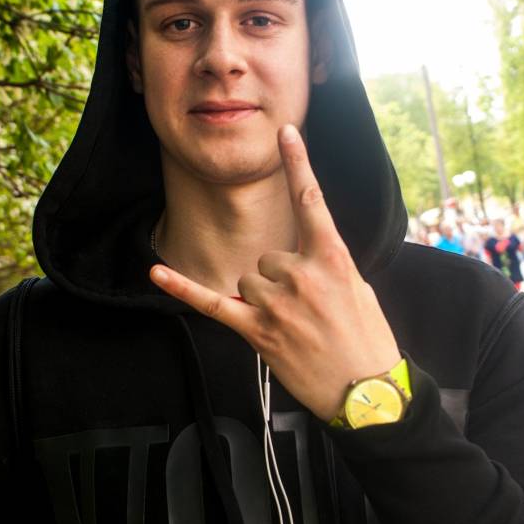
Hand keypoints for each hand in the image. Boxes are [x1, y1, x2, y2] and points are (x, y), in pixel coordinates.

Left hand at [150, 124, 400, 420]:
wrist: (367, 392)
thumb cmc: (368, 340)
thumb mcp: (358, 288)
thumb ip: (325, 263)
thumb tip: (301, 257)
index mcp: (332, 257)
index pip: (311, 199)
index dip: (298, 162)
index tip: (286, 132)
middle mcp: (301, 273)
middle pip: (267, 256)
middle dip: (280, 279)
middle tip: (306, 310)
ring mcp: (276, 302)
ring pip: (248, 279)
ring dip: (262, 299)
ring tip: (292, 326)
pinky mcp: (256, 330)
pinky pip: (211, 303)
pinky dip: (182, 288)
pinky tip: (156, 271)